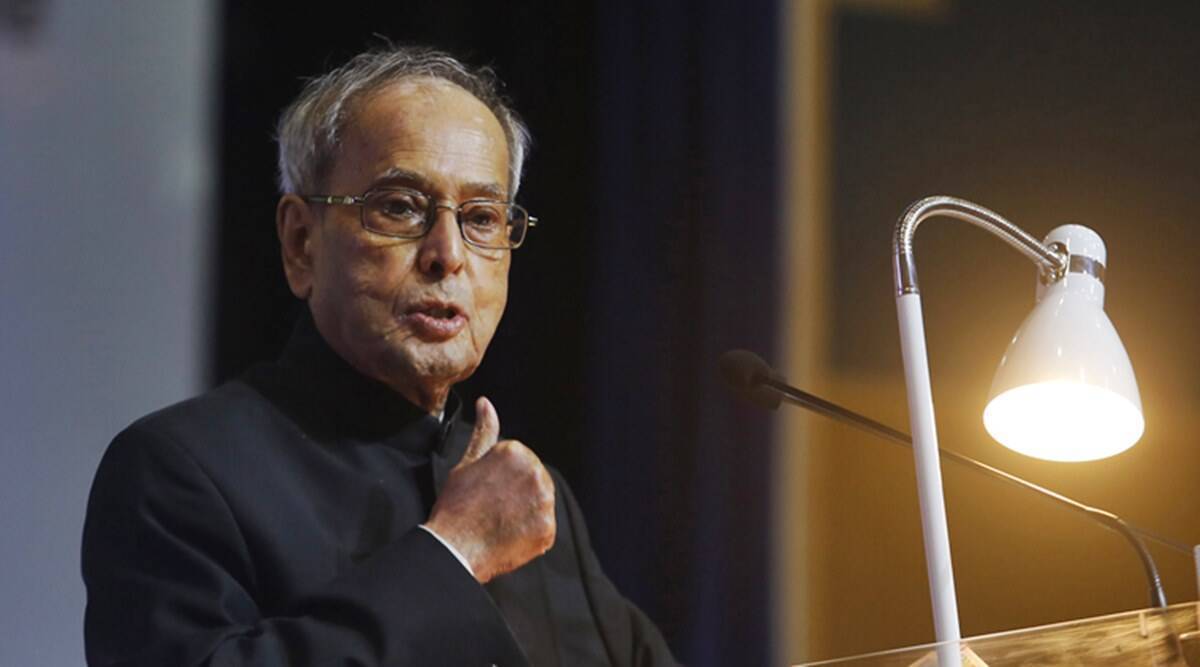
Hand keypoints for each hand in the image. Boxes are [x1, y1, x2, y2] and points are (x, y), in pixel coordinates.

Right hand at [424, 397, 555, 582]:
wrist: (454, 548)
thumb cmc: (456, 505)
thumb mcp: (467, 463)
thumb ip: (485, 431)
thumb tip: (486, 403)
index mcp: (517, 452)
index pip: (519, 460)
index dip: (500, 477)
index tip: (486, 489)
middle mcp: (536, 473)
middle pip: (533, 479)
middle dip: (517, 491)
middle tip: (491, 507)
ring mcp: (544, 503)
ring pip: (540, 501)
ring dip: (525, 510)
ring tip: (499, 520)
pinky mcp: (548, 529)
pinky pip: (543, 527)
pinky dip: (529, 533)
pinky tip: (508, 535)